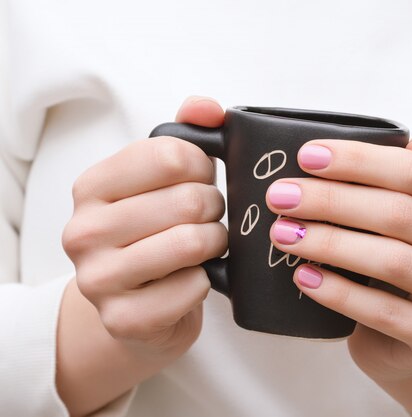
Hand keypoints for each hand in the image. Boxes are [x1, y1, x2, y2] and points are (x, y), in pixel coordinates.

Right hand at [62, 96, 226, 355]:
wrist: (134, 307)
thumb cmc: (151, 236)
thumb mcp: (159, 183)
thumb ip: (185, 136)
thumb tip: (207, 107)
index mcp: (92, 186)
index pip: (170, 155)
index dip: (203, 167)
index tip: (201, 179)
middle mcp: (84, 230)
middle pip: (188, 200)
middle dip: (213, 208)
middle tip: (206, 218)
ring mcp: (99, 279)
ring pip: (192, 242)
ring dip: (214, 243)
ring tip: (205, 245)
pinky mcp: (123, 319)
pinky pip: (194, 287)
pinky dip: (207, 282)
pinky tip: (191, 279)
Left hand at [265, 137, 411, 384]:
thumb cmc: (402, 268)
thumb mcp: (409, 218)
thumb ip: (411, 180)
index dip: (359, 160)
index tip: (305, 157)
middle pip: (400, 213)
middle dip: (332, 201)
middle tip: (281, 197)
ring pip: (394, 261)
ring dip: (330, 244)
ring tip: (283, 235)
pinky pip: (386, 312)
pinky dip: (339, 293)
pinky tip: (304, 278)